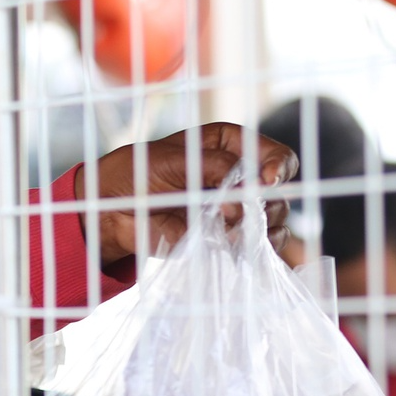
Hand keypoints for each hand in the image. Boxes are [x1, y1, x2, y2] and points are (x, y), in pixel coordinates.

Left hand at [90, 122, 297, 265]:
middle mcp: (242, 178)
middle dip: (262, 205)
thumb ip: (212, 169)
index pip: (276, 156)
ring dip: (256, 228)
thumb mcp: (172, 158)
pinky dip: (251, 248)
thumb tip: (241, 200)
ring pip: (274, 222)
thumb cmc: (139, 171)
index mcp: (233, 147)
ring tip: (225, 229)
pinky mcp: (227, 237)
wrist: (115, 208)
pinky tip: (232, 245)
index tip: (267, 181)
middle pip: (279, 194)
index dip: (279, 167)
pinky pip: (257, 247)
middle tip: (231, 211)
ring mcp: (237, 210)